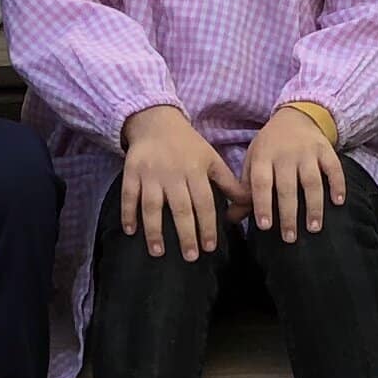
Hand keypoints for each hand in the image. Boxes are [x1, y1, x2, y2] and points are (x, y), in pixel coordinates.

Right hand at [118, 105, 240, 258]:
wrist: (156, 120)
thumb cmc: (188, 144)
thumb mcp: (211, 159)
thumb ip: (229, 182)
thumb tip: (249, 202)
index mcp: (195, 171)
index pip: (204, 203)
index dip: (207, 225)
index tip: (209, 247)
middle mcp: (173, 174)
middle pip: (180, 208)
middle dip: (186, 234)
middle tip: (190, 257)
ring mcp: (151, 174)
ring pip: (152, 205)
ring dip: (154, 230)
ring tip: (158, 252)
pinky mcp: (132, 171)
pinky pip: (128, 195)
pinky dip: (128, 213)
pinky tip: (130, 231)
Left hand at [242, 104, 347, 236]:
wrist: (296, 116)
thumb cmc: (270, 146)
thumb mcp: (254, 161)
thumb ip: (245, 190)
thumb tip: (231, 219)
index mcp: (263, 157)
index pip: (261, 183)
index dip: (262, 204)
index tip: (265, 226)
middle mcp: (285, 154)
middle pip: (287, 187)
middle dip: (289, 214)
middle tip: (289, 238)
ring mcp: (307, 152)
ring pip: (312, 181)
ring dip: (314, 206)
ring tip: (313, 228)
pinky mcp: (326, 149)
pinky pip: (334, 168)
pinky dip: (337, 184)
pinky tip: (338, 202)